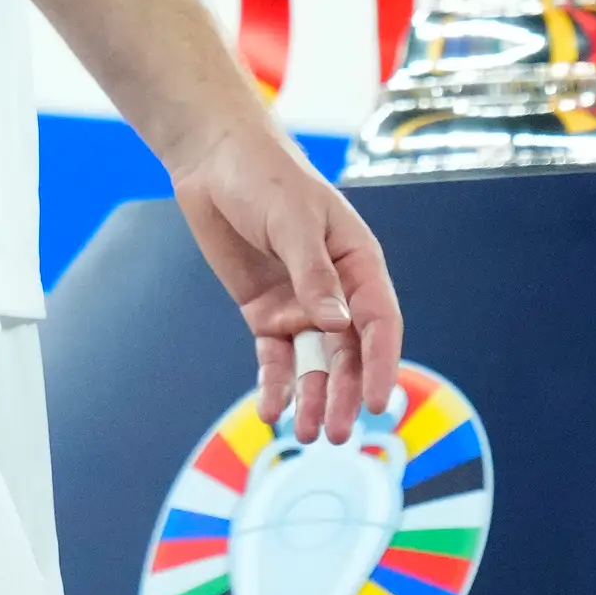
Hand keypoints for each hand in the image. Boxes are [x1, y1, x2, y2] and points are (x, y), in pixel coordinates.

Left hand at [167, 121, 402, 442]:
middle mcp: (336, 289)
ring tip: (309, 434)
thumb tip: (336, 324)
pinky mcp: (266, 311)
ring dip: (315, 398)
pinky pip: (275, 357)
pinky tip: (271, 410)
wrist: (214, 160)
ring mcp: (300, 303)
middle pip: (348, 352)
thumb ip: (313, 274)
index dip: (381, 363)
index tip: (377, 402)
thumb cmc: (266, 177)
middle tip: (340, 434)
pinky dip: (275, 385)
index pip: (378, 321)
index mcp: (357, 261)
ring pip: (315, 363)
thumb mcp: (292, 220)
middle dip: (346, 394)